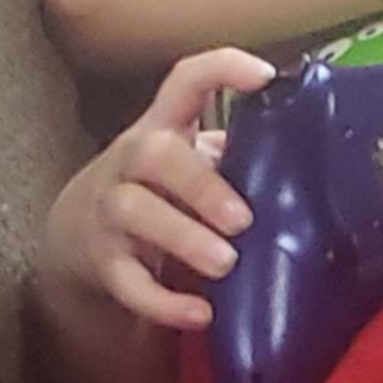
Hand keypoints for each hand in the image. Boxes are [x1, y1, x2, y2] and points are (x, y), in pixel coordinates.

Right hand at [39, 48, 275, 330]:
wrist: (78, 234)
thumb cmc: (159, 188)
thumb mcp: (185, 160)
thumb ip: (232, 157)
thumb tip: (303, 163)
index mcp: (163, 127)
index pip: (185, 81)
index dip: (222, 69)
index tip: (265, 75)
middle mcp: (132, 161)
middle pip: (153, 154)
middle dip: (199, 184)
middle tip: (242, 219)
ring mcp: (111, 211)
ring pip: (134, 213)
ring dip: (183, 237)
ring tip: (226, 264)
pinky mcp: (104, 262)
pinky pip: (127, 283)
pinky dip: (163, 303)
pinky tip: (200, 314)